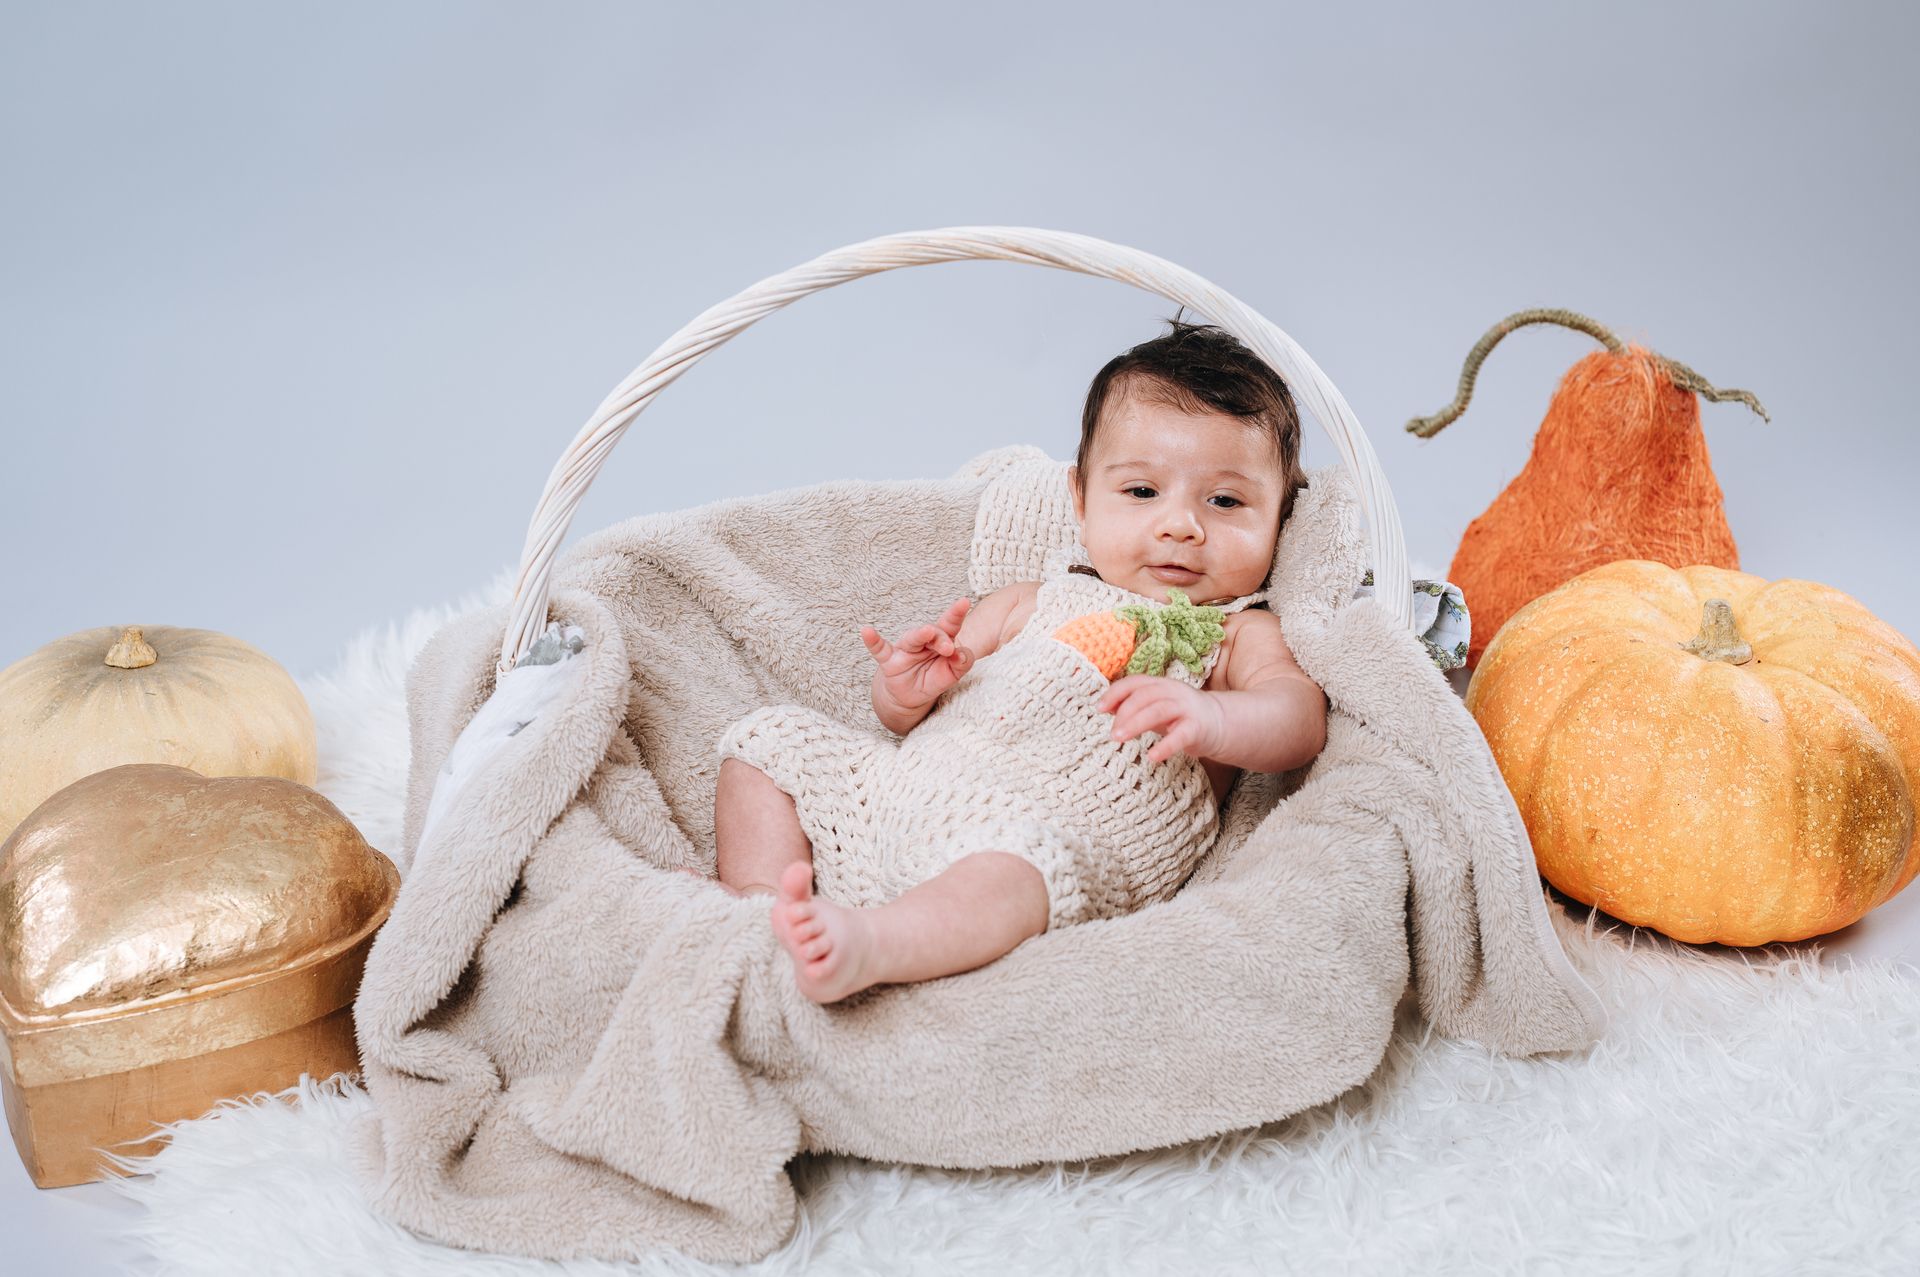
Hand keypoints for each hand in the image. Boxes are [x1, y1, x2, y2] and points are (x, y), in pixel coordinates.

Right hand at [861, 598, 975, 709]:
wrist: (911, 697)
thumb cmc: (933, 678)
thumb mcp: (952, 674)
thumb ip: (962, 663)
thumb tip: (961, 654)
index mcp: (940, 642)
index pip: (950, 625)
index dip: (956, 614)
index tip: (964, 602)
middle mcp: (923, 641)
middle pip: (933, 632)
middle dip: (941, 638)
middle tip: (949, 649)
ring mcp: (905, 649)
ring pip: (912, 639)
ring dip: (920, 635)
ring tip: (927, 632)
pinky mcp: (889, 661)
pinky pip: (879, 649)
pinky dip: (873, 641)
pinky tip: (866, 632)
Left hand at [1099, 675, 1226, 763]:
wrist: (1221, 724)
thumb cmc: (1181, 716)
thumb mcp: (1155, 707)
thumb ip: (1134, 706)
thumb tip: (1105, 707)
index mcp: (1160, 684)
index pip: (1134, 683)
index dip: (1115, 693)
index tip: (1099, 708)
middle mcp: (1173, 691)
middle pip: (1144, 695)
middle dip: (1124, 713)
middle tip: (1112, 734)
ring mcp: (1187, 708)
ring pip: (1158, 710)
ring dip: (1136, 724)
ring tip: (1119, 739)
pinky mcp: (1198, 728)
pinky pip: (1180, 735)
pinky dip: (1165, 746)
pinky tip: (1152, 757)